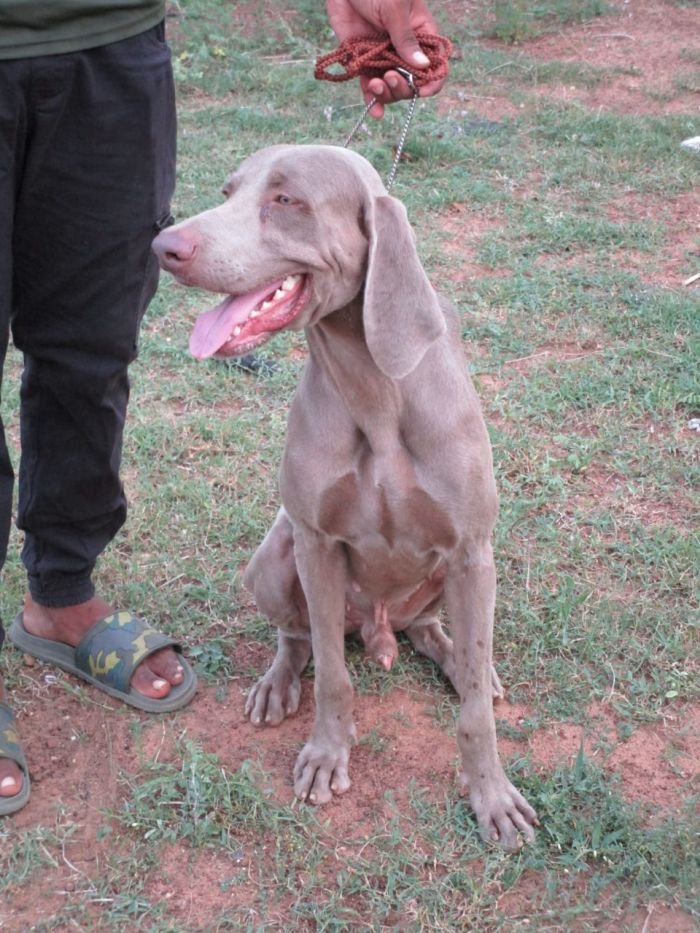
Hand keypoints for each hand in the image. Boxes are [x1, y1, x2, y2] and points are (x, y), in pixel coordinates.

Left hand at [325, 0, 446, 117]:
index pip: (434, 64)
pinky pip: (369, 84)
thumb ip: (406, 38)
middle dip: (402, 87)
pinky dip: (372, 99)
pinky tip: (375, 112)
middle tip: (389, 77)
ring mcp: (383, 56)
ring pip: (390, 87)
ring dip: (386, 94)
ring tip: (376, 86)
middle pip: (411, 82)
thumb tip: (422, 65)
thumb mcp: (394, 7)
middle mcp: (404, 49)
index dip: (431, 81)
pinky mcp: (362, 60)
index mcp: (421, 33)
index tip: (422, 90)